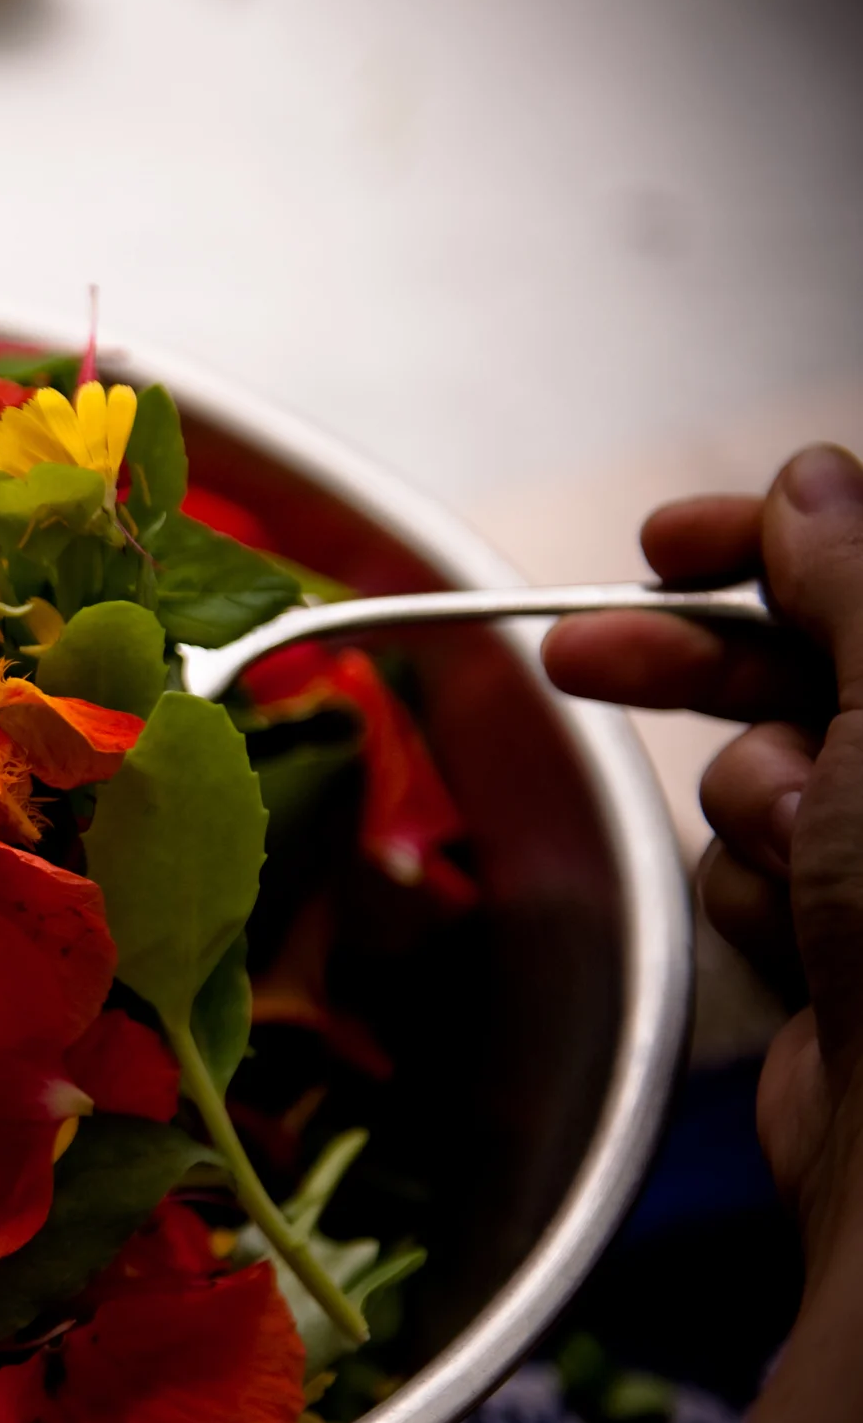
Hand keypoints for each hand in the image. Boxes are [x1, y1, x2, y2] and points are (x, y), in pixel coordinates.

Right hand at [545, 445, 862, 1259]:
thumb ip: (854, 578)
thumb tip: (811, 480)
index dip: (779, 540)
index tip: (670, 541)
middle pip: (816, 661)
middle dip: (701, 665)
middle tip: (585, 652)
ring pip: (768, 769)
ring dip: (750, 808)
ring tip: (795, 864)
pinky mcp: (852, 938)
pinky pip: (753, 866)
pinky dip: (751, 892)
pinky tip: (796, 942)